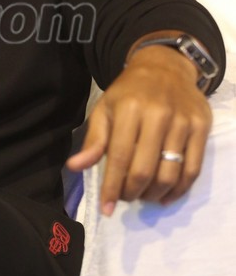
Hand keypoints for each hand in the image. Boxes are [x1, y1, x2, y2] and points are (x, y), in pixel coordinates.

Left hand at [67, 45, 211, 215]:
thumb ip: (93, 140)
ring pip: (170, 173)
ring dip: (154, 194)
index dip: (112, 187)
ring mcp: (182, 121)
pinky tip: (166, 196)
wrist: (165, 67)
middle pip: (144, 169)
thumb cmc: (129, 92)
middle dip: (132, 192)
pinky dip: (179, 189)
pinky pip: (193, 168)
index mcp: (129, 109)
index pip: (118, 157)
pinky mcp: (201, 127)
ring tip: (144, 196)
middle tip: (126, 198)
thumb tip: (75, 167)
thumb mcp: (105, 109)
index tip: (107, 208)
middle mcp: (158, 114)